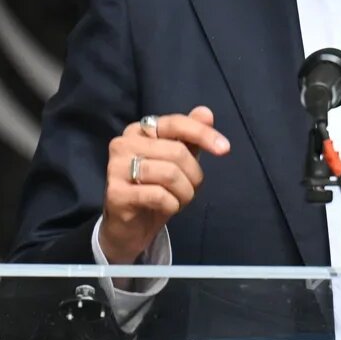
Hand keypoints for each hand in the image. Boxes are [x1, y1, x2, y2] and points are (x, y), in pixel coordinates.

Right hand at [98, 106, 229, 265]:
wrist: (129, 227)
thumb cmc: (155, 188)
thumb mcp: (177, 161)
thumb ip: (190, 137)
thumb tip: (206, 112)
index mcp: (139, 130)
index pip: (176, 123)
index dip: (203, 134)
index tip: (225, 148)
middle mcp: (123, 143)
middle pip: (177, 152)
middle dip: (194, 175)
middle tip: (191, 189)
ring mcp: (115, 168)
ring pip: (170, 174)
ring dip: (185, 192)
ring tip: (179, 199)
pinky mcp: (116, 193)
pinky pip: (159, 195)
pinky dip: (172, 204)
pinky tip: (167, 207)